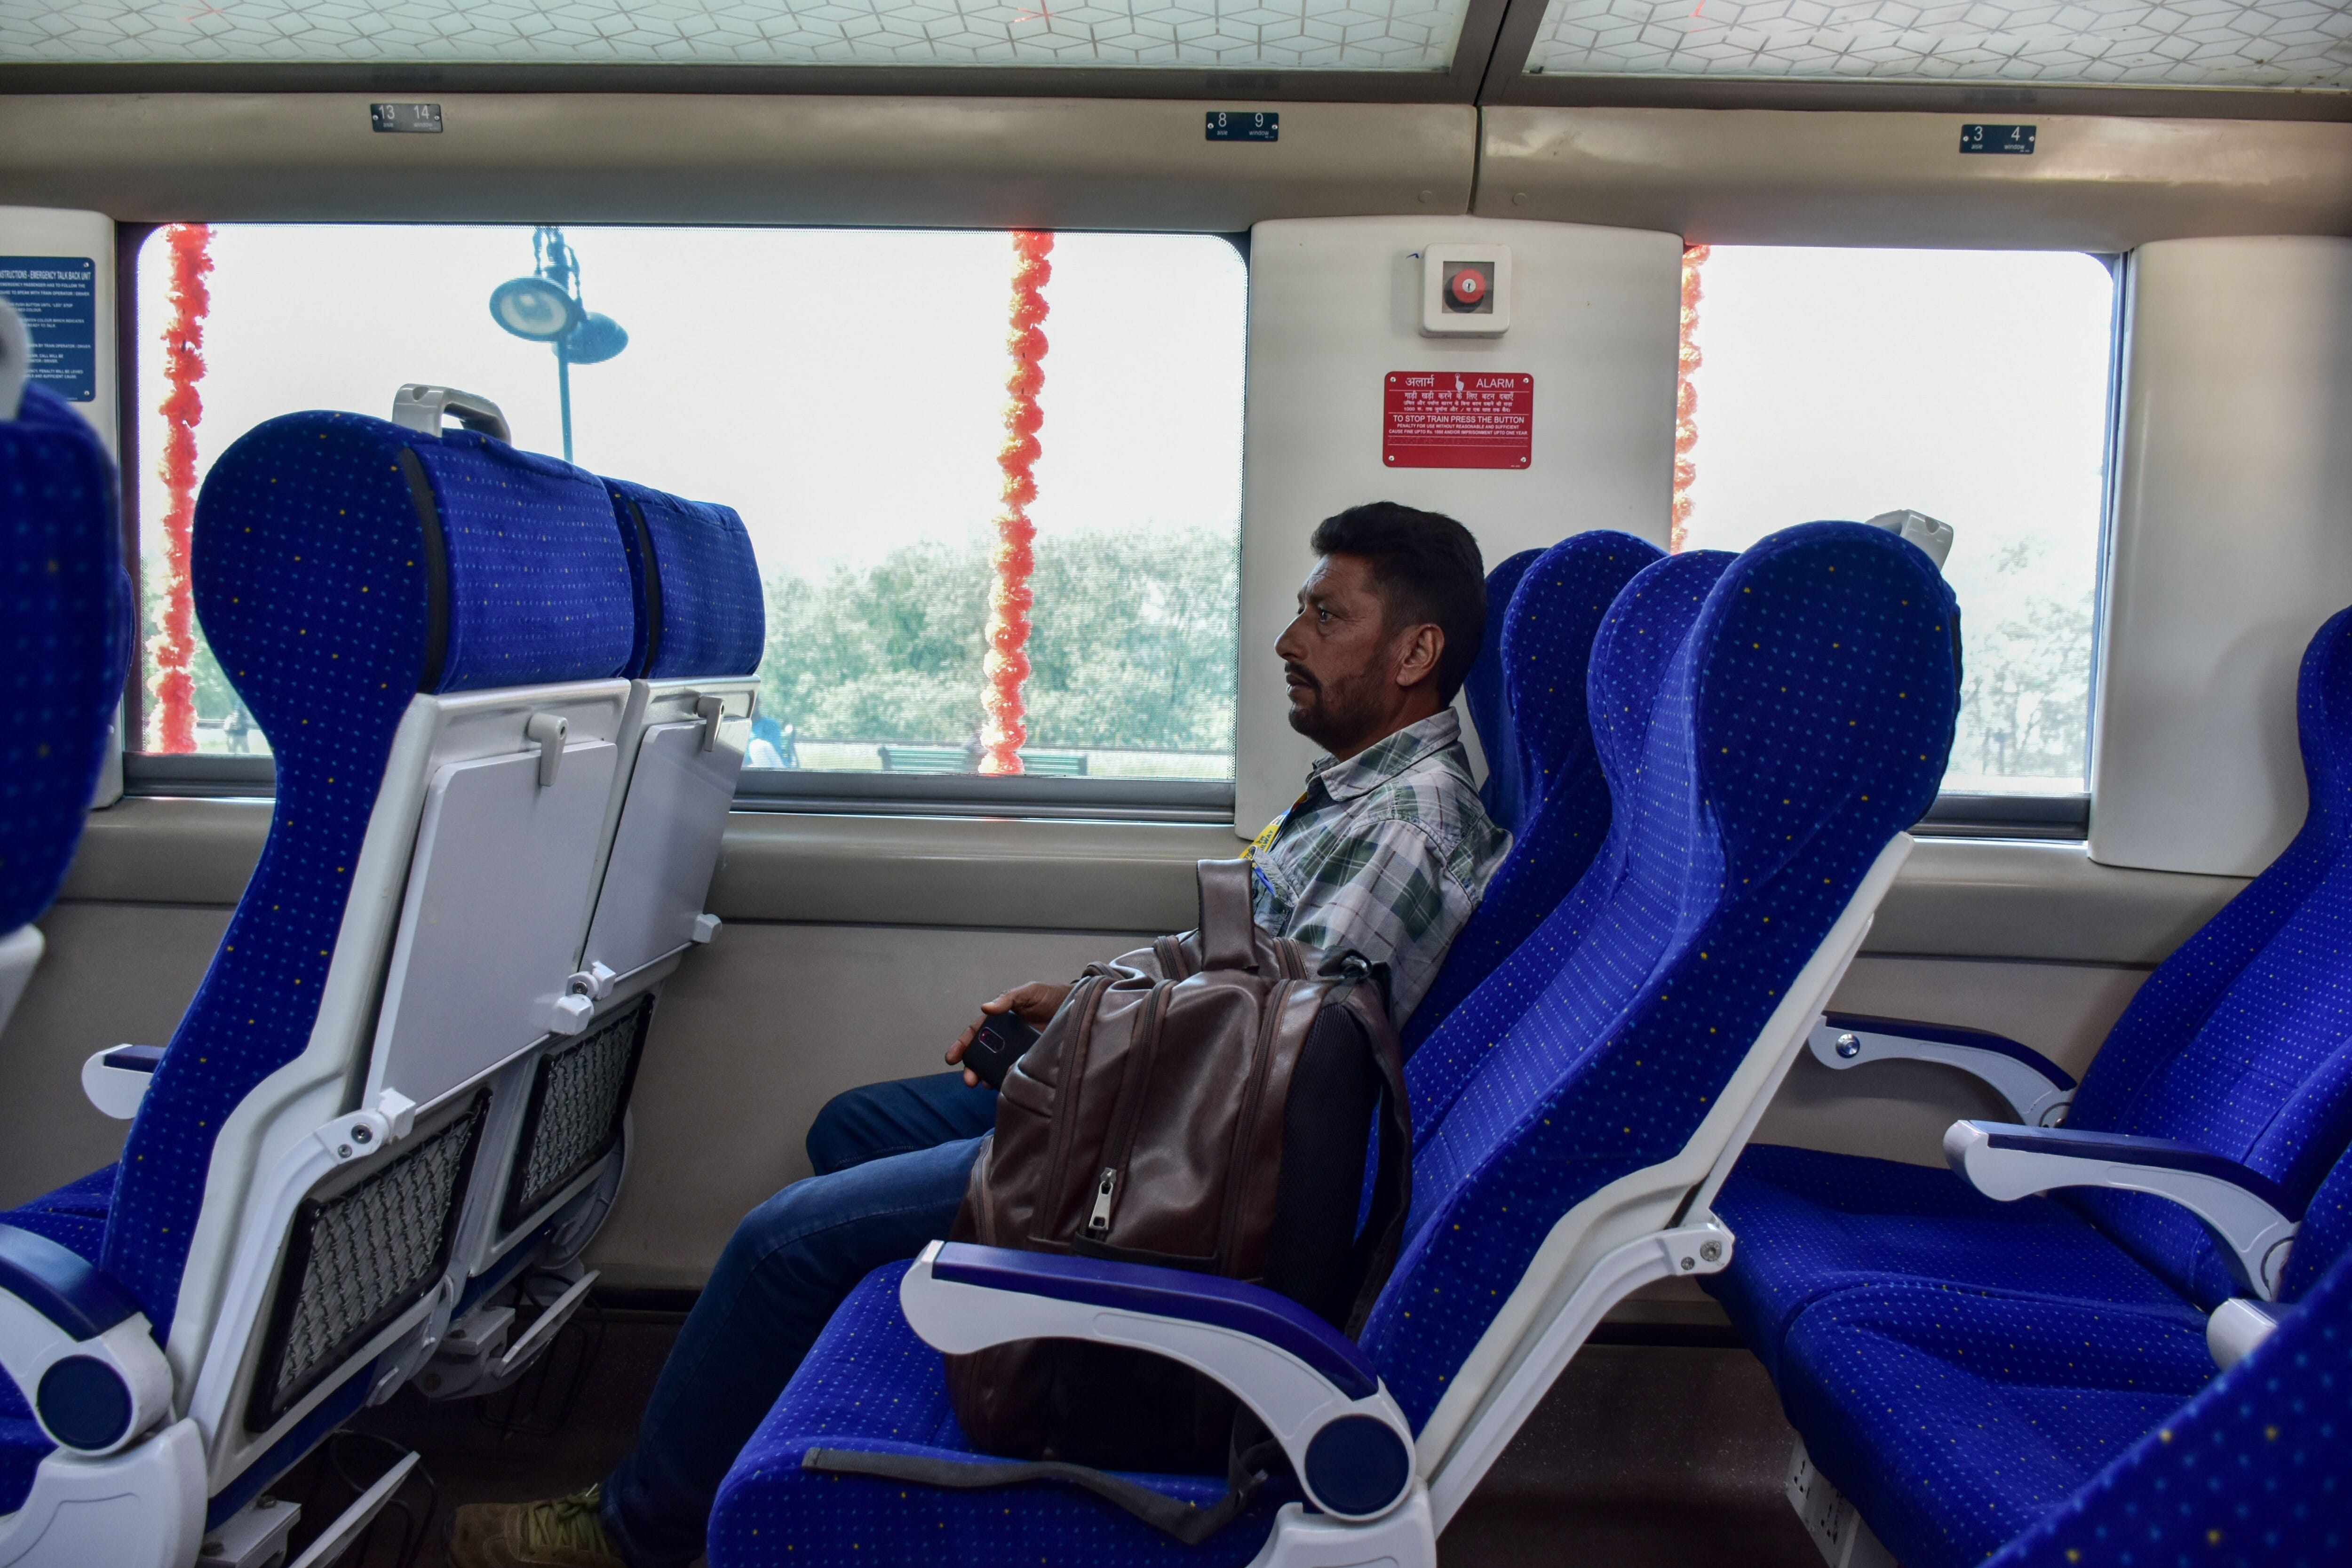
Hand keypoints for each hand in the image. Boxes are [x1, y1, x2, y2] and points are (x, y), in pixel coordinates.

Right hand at [948, 981, 1071, 1087]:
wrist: (1079, 1007)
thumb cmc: (1050, 996)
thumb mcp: (1028, 992)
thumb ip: (1008, 999)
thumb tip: (986, 1008)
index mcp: (999, 1021)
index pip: (975, 1034)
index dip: (961, 1046)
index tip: (951, 1058)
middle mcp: (1005, 1039)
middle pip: (982, 1056)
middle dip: (971, 1068)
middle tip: (969, 1080)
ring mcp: (1018, 1052)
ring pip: (996, 1067)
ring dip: (987, 1077)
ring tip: (985, 1084)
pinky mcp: (1032, 1062)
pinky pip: (1016, 1072)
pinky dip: (1008, 1079)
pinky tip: (1007, 1084)